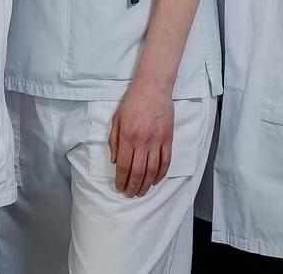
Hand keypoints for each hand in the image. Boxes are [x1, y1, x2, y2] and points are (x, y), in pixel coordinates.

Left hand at [108, 78, 173, 196]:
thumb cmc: (132, 101)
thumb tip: (115, 161)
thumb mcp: (116, 118)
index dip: (122, 180)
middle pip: (138, 171)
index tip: (119, 188)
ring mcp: (157, 141)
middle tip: (130, 195)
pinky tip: (155, 181)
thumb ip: (114, 141)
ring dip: (146, 184)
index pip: (124, 165)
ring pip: (152, 170)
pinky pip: (166, 161)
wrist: (153, 87)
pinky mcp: (168, 139)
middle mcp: (143, 141)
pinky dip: (161, 174)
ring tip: (141, 192)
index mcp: (128, 136)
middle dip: (133, 186)